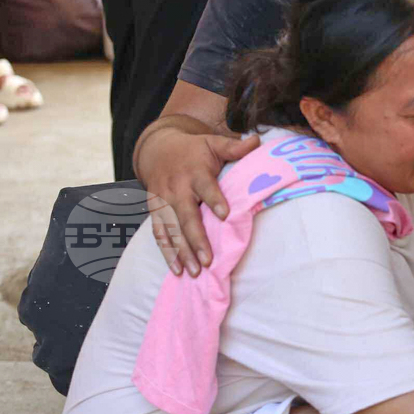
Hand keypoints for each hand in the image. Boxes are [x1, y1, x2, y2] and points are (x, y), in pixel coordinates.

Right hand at [141, 128, 259, 275]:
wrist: (157, 148)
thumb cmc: (193, 150)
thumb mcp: (213, 143)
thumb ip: (234, 147)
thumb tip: (257, 141)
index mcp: (195, 173)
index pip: (206, 187)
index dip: (214, 200)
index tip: (225, 215)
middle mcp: (177, 189)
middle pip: (186, 216)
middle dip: (196, 239)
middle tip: (208, 260)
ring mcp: (164, 202)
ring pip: (171, 230)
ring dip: (181, 252)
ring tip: (194, 272)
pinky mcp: (155, 211)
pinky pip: (159, 234)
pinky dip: (167, 253)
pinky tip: (177, 270)